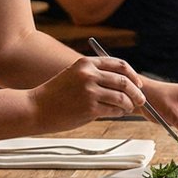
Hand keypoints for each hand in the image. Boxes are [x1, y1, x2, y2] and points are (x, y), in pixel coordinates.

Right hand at [32, 55, 146, 130]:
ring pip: (122, 97)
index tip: (138, 83)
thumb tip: (120, 80)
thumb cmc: (55, 94)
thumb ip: (93, 74)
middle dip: (137, 91)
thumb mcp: (73, 74)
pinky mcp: (89, 108)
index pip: (119, 65)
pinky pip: (114, 110)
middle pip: (124, 81)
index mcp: (86, 63)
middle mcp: (89, 75)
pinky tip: (118, 114)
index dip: (132, 75)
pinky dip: (120, 113)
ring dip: (129, 104)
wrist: (36, 108)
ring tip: (129, 108)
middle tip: (141, 99)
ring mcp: (90, 91)